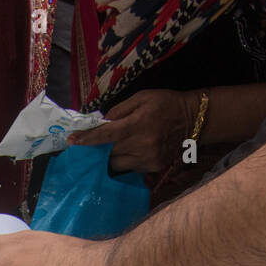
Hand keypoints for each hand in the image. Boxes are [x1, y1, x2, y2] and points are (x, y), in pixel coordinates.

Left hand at [68, 89, 197, 173]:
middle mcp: (142, 144)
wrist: (193, 119)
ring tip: (110, 148)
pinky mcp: (153, 167)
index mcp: (138, 124)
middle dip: (97, 149)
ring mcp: (148, 159)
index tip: (72, 141)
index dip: (87, 139)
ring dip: (110, 157)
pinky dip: (124, 160)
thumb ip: (119, 110)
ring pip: (117, 164)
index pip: (106, 135)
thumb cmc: (165, 104)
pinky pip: (130, 167)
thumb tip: (101, 122)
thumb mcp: (142, 98)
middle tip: (88, 144)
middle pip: (108, 153)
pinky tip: (128, 152)